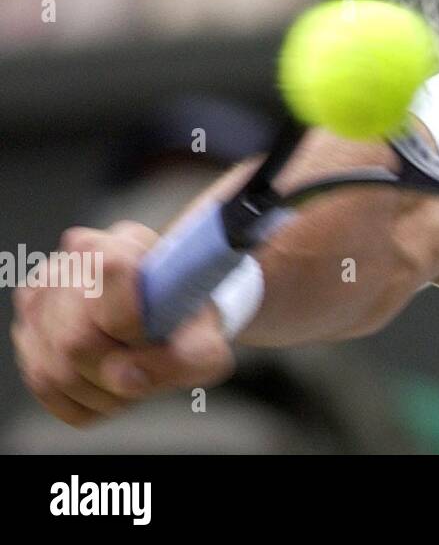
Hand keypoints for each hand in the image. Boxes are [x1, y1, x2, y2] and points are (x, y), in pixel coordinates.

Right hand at [10, 221, 233, 426]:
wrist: (169, 325)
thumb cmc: (189, 328)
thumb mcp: (208, 343)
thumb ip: (181, 358)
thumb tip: (124, 376)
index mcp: (127, 244)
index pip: (108, 269)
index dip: (130, 322)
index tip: (151, 336)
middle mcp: (73, 261)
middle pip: (73, 339)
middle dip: (115, 371)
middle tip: (144, 368)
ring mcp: (42, 294)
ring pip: (53, 370)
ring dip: (100, 391)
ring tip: (129, 375)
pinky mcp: (26, 328)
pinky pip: (43, 385)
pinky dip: (80, 399)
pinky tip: (105, 381)